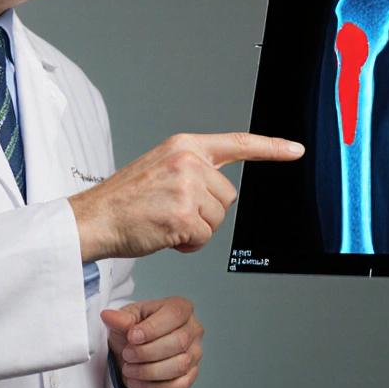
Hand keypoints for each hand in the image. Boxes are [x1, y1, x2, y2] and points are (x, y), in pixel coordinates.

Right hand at [69, 132, 303, 261]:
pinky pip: (204, 238)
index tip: (295, 150)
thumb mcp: (161, 167)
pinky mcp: (184, 216)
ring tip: (165, 221)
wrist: (93, 219)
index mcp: (185, 146)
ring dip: (197, 229)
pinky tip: (165, 235)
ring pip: (219, 219)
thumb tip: (220, 186)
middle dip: (206, 211)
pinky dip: (188, 244)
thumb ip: (193, 169)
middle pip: (228, 196)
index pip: (238, 143)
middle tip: (172, 211)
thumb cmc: (124, 200)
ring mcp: (187, 188)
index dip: (271, 148)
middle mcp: (189, 162)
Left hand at [103, 296, 202, 387]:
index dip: (152, 328)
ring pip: (180, 365)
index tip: (132, 337)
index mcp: (181, 308)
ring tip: (129, 369)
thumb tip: (110, 317)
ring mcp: (195, 353)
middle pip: (179, 341)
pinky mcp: (190, 374)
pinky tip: (137, 381)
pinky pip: (178, 386)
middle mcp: (193, 329)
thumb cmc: (136, 330)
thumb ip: (121, 318)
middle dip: (147, 352)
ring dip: (149, 371)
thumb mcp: (126, 319)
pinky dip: (154, 387)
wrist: (136, 349)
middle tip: (128, 354)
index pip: (174, 315)